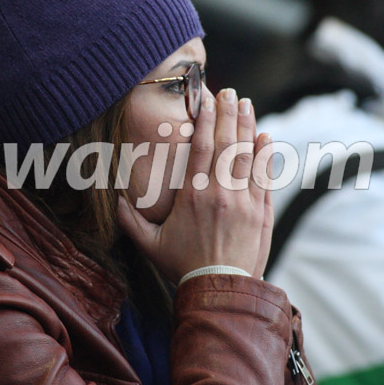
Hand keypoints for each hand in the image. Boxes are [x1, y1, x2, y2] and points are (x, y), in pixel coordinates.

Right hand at [117, 89, 273, 282]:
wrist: (220, 292)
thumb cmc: (183, 268)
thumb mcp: (150, 244)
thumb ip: (131, 221)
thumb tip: (117, 201)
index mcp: (193, 195)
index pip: (200, 148)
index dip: (205, 121)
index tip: (207, 101)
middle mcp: (220, 192)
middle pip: (226, 144)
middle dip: (228, 115)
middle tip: (230, 92)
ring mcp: (244, 201)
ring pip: (247, 155)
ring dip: (247, 127)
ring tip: (247, 105)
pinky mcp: (260, 213)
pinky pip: (264, 177)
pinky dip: (265, 156)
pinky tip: (266, 138)